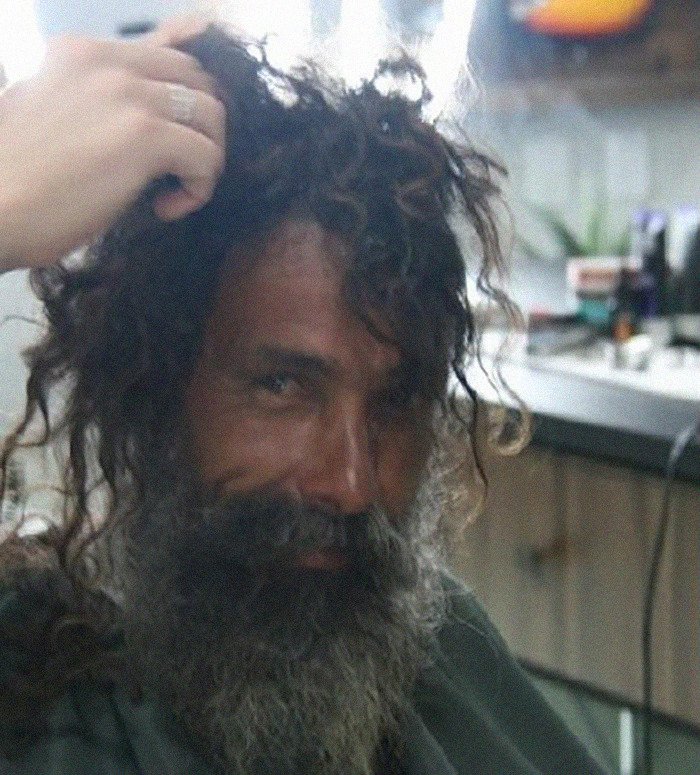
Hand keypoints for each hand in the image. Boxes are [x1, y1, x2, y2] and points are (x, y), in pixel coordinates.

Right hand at [0, 17, 225, 271]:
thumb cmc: (15, 177)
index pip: (164, 53)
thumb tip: (133, 115)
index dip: (184, 99)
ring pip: (211, 115)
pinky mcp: (144, 135)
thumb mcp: (48, 114)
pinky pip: (206, 156)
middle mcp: (108, 62)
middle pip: (197, 78)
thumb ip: (91, 99)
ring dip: (206, 157)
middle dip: (203, 125)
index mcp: (82, 52)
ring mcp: (128, 94)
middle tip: (183, 164)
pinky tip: (164, 208)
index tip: (177, 137)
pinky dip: (198, 188)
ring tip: (175, 188)